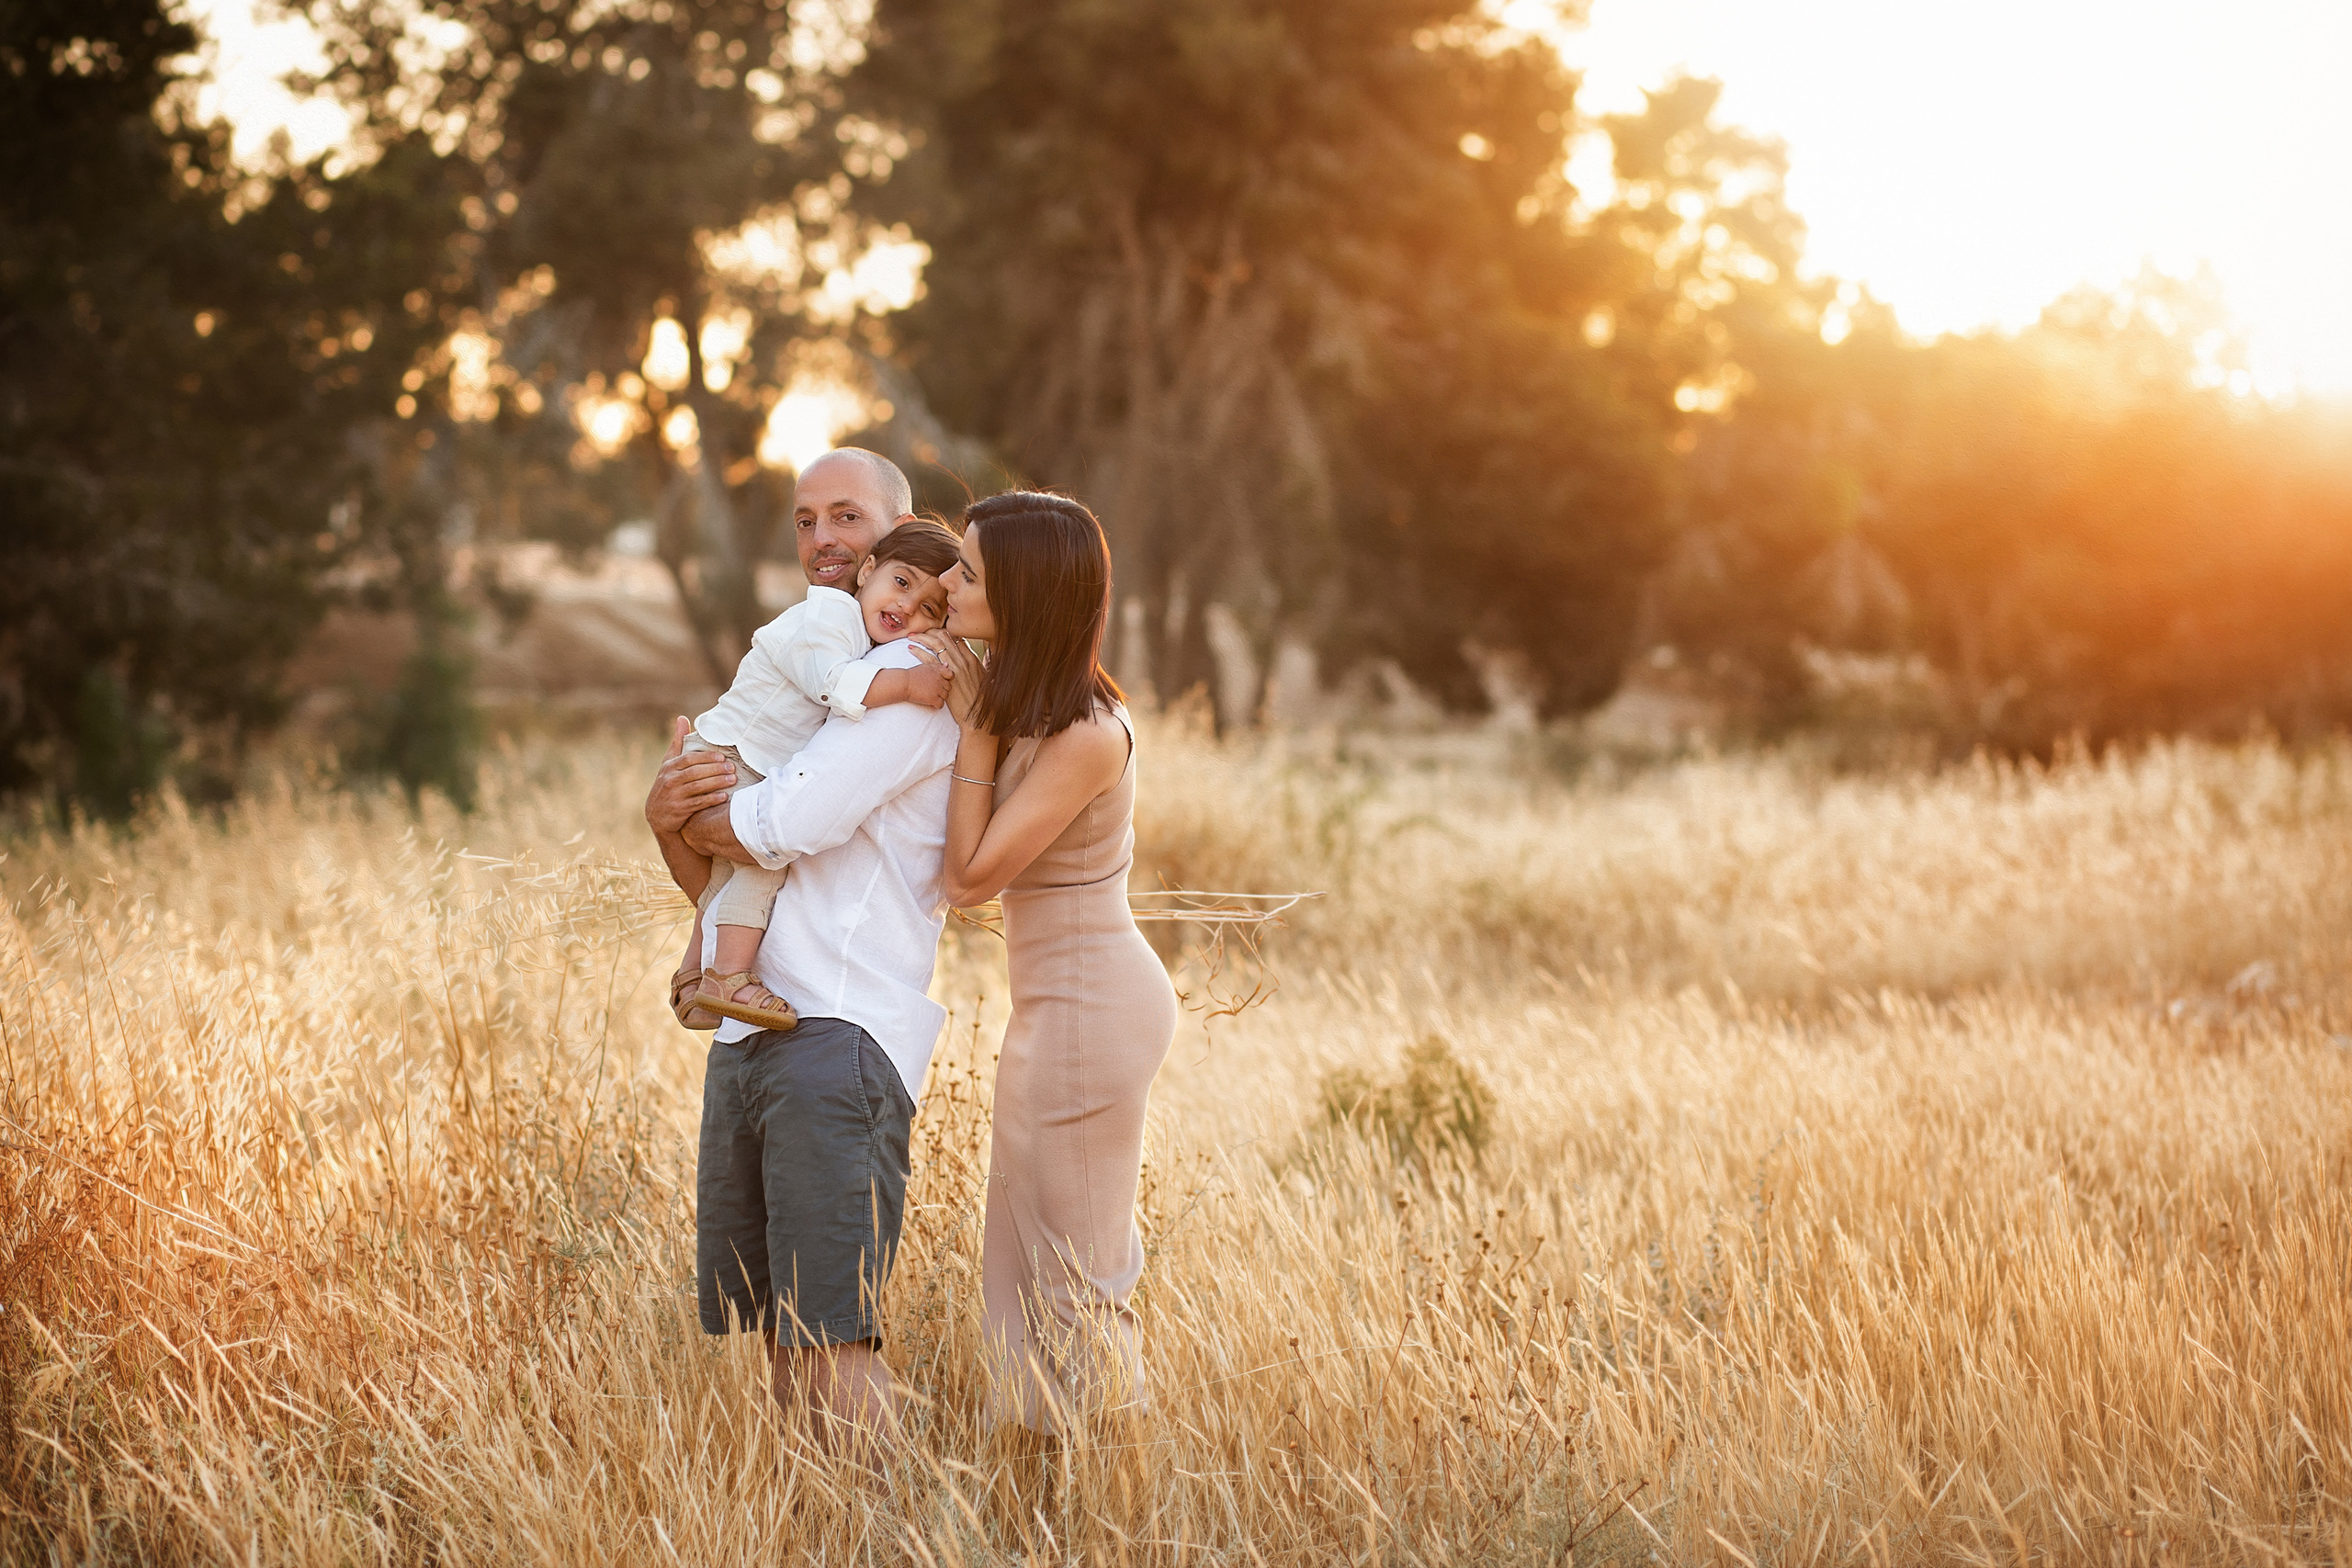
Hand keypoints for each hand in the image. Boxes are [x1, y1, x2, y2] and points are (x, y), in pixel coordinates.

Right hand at [645, 717, 735, 832]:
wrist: (657, 814)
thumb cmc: (668, 783)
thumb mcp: (669, 763)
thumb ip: (677, 742)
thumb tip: (682, 717)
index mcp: (669, 767)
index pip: (688, 759)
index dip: (706, 757)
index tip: (722, 757)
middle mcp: (670, 780)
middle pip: (695, 772)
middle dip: (715, 770)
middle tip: (732, 768)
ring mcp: (674, 796)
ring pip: (697, 787)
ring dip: (716, 783)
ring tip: (733, 780)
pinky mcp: (679, 810)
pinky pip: (697, 804)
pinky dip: (711, 799)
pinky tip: (724, 796)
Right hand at [897, 654, 951, 709]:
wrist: (903, 683)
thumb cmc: (912, 675)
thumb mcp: (926, 667)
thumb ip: (937, 666)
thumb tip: (947, 665)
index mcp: (938, 671)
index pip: (951, 675)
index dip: (948, 679)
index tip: (941, 682)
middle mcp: (939, 680)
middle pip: (949, 687)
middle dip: (943, 690)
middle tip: (933, 691)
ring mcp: (937, 689)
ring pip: (946, 696)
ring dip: (940, 698)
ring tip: (931, 697)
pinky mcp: (933, 698)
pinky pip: (941, 704)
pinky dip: (937, 705)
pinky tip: (931, 703)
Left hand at [914, 634, 987, 730]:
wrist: (975, 714)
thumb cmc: (981, 701)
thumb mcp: (985, 682)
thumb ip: (981, 671)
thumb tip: (981, 667)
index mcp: (972, 659)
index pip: (957, 639)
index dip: (946, 634)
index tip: (937, 634)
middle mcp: (962, 659)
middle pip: (945, 637)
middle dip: (932, 631)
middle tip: (922, 631)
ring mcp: (952, 666)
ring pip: (935, 643)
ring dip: (923, 637)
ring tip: (913, 636)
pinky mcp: (942, 675)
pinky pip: (927, 657)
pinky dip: (918, 651)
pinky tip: (911, 648)